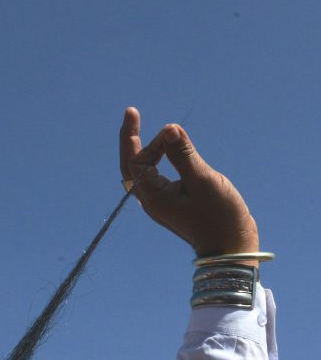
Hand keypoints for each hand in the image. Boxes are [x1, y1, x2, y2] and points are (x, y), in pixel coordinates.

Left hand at [120, 107, 258, 259]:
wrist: (230, 247)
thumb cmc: (220, 216)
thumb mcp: (203, 181)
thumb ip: (183, 155)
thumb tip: (168, 128)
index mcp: (153, 198)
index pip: (138, 161)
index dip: (152, 142)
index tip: (175, 134)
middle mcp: (151, 200)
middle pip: (130, 166)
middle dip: (129, 139)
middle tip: (131, 112)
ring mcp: (160, 202)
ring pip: (140, 171)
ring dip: (140, 148)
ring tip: (136, 125)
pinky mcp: (171, 201)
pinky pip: (154, 176)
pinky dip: (154, 159)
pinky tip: (160, 147)